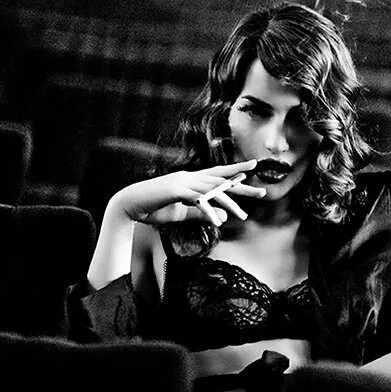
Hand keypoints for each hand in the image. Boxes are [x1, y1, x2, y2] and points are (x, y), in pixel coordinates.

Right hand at [110, 159, 265, 226]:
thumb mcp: (182, 214)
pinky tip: (218, 222)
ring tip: (243, 216)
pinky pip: (198, 201)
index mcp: (191, 180)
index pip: (218, 173)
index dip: (236, 170)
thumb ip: (202, 214)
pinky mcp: (175, 190)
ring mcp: (182, 182)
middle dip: (242, 186)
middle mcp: (190, 177)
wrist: (128, 207)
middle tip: (263, 192)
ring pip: (213, 190)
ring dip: (229, 203)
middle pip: (221, 180)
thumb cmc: (154, 209)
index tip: (254, 169)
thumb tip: (224, 217)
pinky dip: (209, 212)